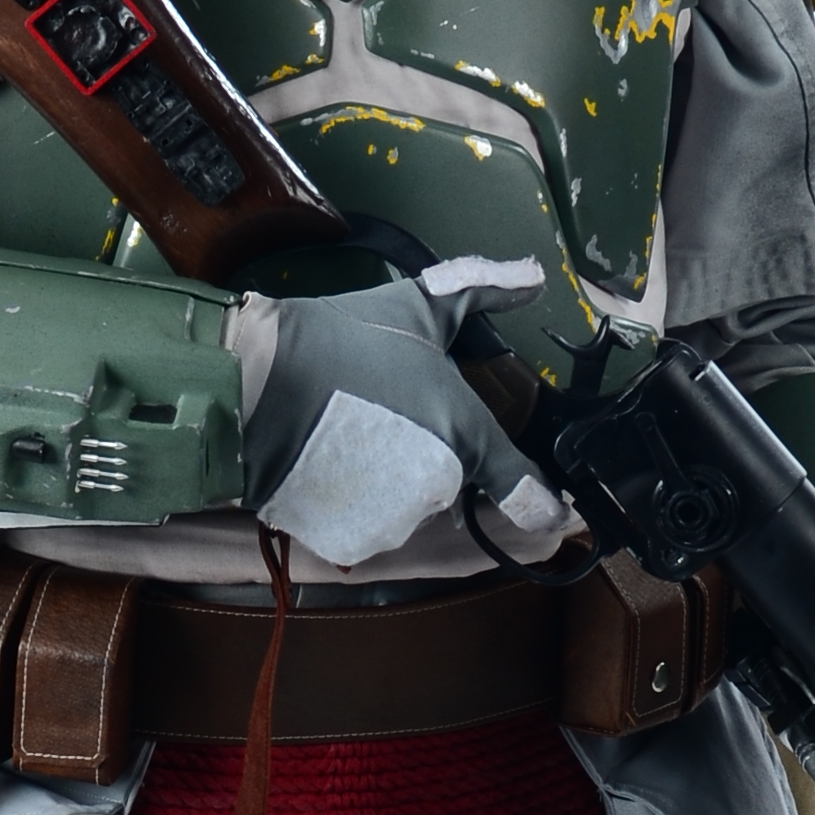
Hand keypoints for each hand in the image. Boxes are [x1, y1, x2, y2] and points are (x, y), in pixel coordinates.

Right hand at [228, 280, 565, 570]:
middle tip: (384, 418)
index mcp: (464, 435)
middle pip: (446, 484)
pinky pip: (364, 526)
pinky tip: (329, 464)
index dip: (543, 504)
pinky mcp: (349, 538)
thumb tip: (536, 276)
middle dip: (423, 457)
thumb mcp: (418, 305)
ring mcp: (393, 518)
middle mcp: (438, 487)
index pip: (522, 487)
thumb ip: (483, 289)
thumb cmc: (343, 341)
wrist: (256, 383)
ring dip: (386, 482)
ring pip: (404, 508)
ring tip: (350, 437)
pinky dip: (350, 505)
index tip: (557, 514)